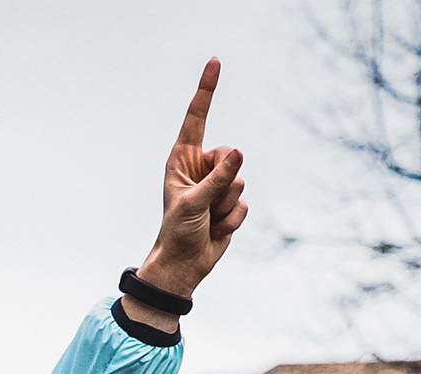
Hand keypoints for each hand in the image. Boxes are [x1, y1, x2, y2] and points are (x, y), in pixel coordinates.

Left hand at [126, 58, 247, 325]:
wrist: (185, 265)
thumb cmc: (177, 232)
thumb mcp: (193, 203)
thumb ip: (217, 178)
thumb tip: (239, 152)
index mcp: (182, 160)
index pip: (197, 118)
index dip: (206, 90)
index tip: (215, 62)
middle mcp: (201, 168)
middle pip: (229, 156)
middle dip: (222, 184)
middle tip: (203, 206)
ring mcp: (217, 185)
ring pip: (240, 182)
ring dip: (225, 206)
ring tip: (207, 220)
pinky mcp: (230, 203)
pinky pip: (243, 205)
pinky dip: (231, 221)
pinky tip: (215, 230)